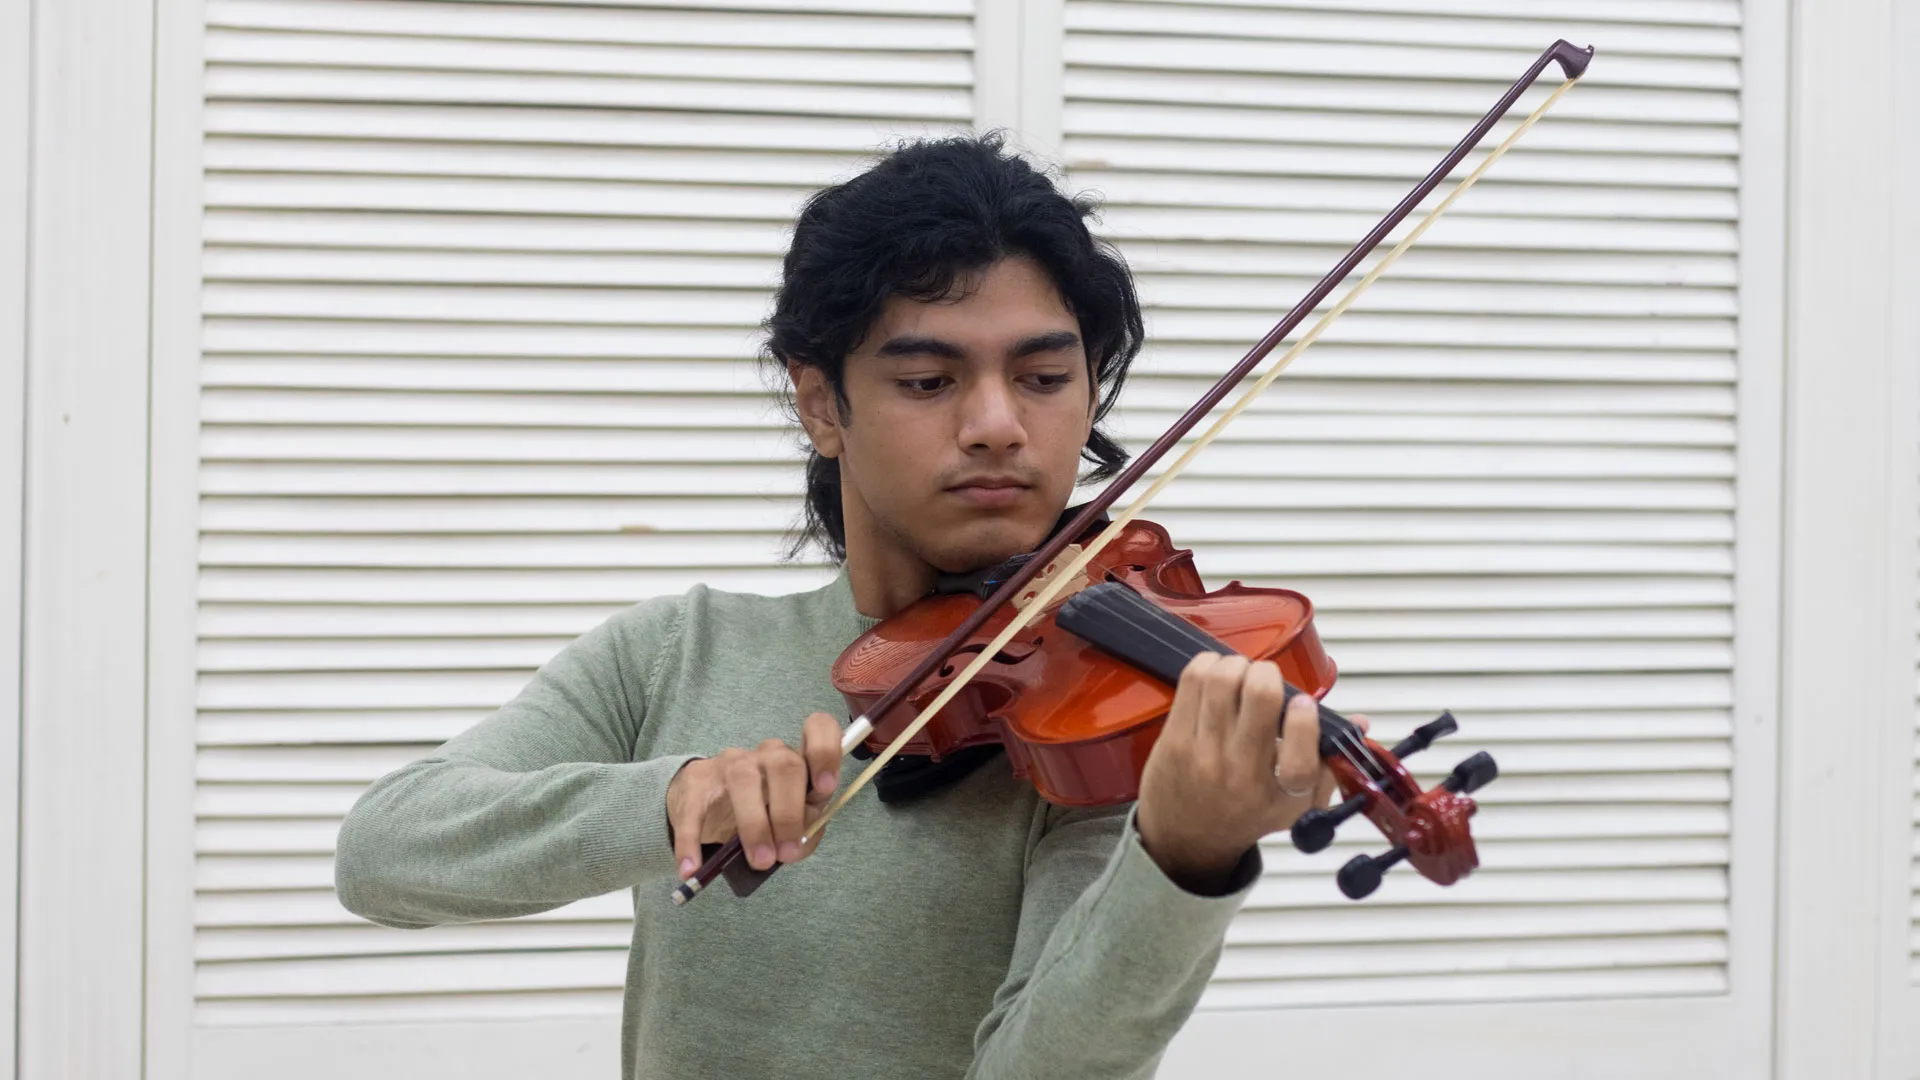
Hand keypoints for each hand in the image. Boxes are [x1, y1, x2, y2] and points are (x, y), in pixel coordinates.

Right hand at [666, 712, 841, 877]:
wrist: (705, 804)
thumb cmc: (761, 812)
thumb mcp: (790, 820)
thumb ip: (804, 830)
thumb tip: (798, 843)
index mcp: (797, 761)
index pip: (818, 730)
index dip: (825, 753)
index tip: (825, 787)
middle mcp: (767, 755)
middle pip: (785, 766)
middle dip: (789, 813)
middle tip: (786, 854)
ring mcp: (731, 764)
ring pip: (744, 781)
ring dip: (755, 826)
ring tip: (759, 861)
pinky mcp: (696, 782)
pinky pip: (693, 810)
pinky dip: (691, 842)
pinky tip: (692, 868)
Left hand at [1135, 653, 1367, 891]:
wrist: (1187, 838)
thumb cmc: (1245, 813)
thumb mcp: (1297, 806)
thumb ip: (1330, 764)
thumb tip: (1359, 723)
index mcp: (1280, 796)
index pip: (1301, 755)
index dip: (1305, 718)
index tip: (1303, 704)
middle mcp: (1241, 774)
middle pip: (1260, 697)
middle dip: (1269, 674)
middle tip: (1266, 681)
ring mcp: (1204, 755)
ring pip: (1224, 679)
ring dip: (1238, 665)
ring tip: (1241, 676)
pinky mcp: (1174, 739)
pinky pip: (1193, 681)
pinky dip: (1209, 665)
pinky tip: (1216, 675)